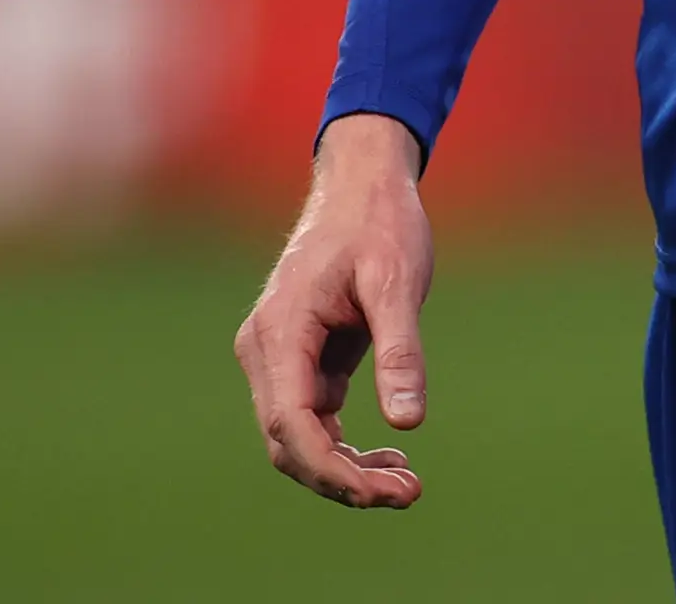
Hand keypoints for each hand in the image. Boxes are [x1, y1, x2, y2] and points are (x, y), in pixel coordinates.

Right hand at [235, 112, 435, 508]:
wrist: (362, 182)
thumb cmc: (380, 223)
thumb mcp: (397, 281)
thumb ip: (400, 350)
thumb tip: (408, 423)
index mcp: (280, 332)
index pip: (292, 425)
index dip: (333, 469)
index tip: (383, 490)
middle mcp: (266, 350)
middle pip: (290, 442)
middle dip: (343, 478)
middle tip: (409, 492)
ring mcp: (278, 356)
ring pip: (298, 437)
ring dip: (345, 466)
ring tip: (406, 481)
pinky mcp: (298, 357)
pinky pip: (311, 416)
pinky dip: (344, 442)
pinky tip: (390, 451)